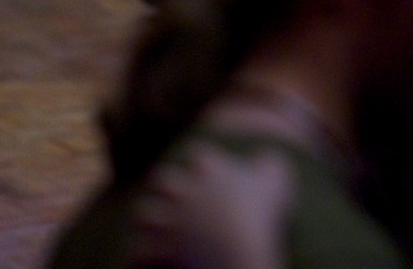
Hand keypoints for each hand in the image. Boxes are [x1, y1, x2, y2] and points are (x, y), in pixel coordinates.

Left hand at [129, 144, 293, 268]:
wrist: (237, 250)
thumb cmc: (257, 214)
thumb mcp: (274, 183)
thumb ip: (270, 166)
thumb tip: (270, 158)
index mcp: (209, 172)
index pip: (198, 155)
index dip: (201, 162)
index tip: (207, 170)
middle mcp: (182, 191)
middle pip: (163, 180)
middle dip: (165, 187)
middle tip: (174, 195)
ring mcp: (168, 220)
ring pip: (144, 214)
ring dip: (149, 221)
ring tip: (153, 228)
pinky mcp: (158, 250)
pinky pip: (139, 253)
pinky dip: (138, 258)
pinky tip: (142, 260)